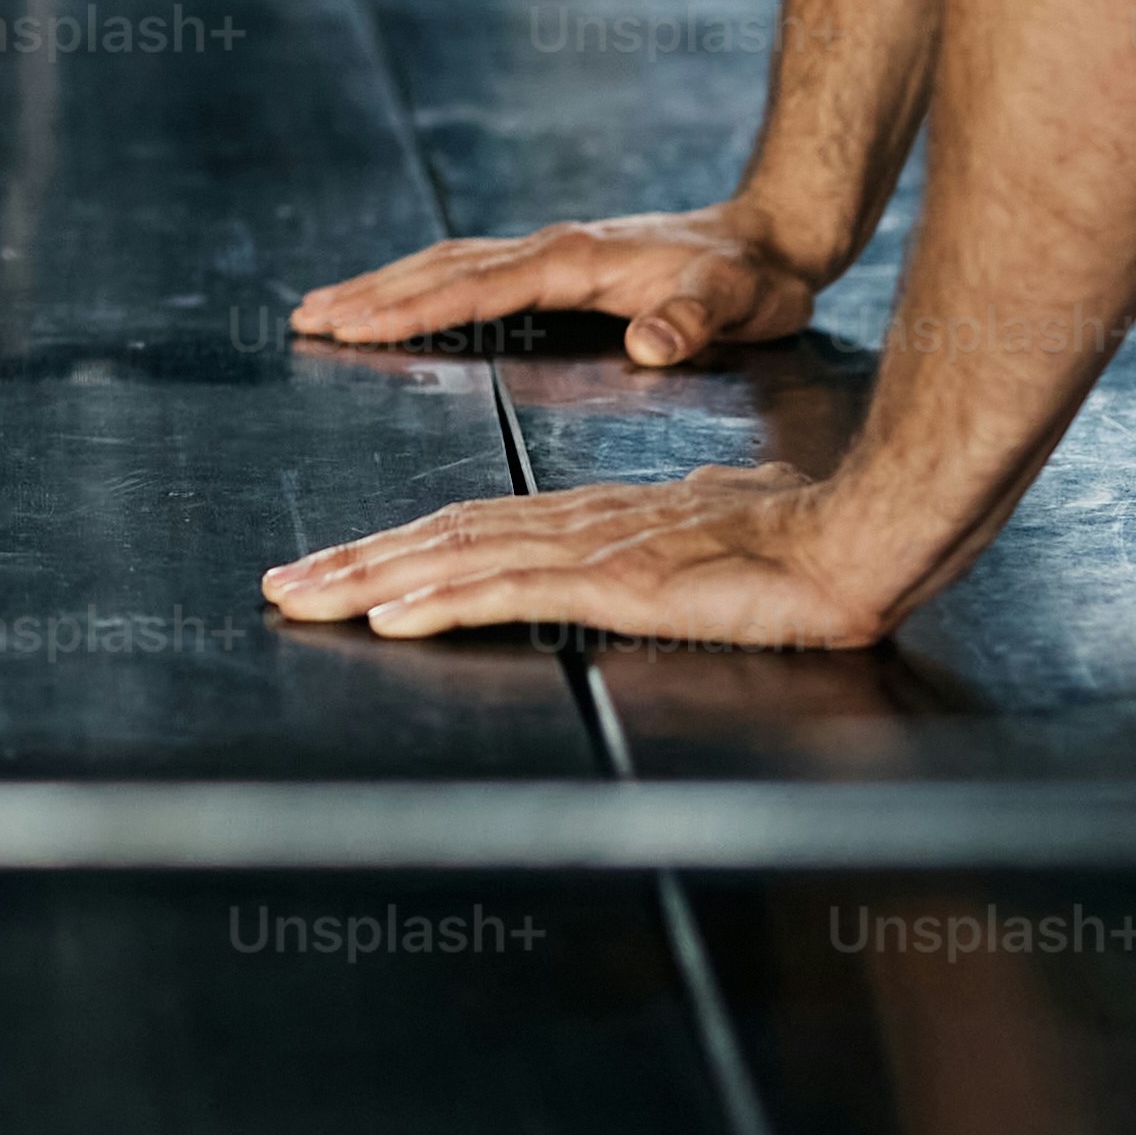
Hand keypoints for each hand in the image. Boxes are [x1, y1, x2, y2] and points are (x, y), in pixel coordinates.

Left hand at [263, 460, 908, 648]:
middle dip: (354, 563)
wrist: (855, 538)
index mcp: (592, 517)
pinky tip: (394, 617)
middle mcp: (576, 523)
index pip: (471, 528)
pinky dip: (443, 602)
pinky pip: (510, 592)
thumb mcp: (704, 539)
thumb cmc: (795, 540)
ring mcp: (593, 549)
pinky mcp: (617, 581)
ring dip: (372, 582)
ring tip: (306, 600)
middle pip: (442, 537)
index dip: (398, 547)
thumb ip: (655, 544)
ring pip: (456, 559)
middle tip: (280, 585)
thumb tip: (639, 541)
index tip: (336, 567)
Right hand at [287, 204, 826, 367]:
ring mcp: (552, 250)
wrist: (775, 236)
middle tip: (307, 318)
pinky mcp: (558, 261)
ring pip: (449, 264)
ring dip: (385, 285)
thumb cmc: (755, 277)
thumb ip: (691, 319)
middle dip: (373, 293)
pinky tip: (400, 299)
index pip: (478, 286)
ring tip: (326, 308)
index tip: (354, 324)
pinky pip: (471, 270)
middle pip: (443, 267)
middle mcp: (552, 247)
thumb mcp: (737, 301)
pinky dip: (421, 283)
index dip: (415, 308)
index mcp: (577, 260)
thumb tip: (648, 342)